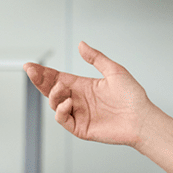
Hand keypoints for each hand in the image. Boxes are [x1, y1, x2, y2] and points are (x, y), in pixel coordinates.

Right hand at [25, 42, 153, 147]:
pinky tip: (68, 102)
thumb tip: (81, 45)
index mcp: (84, 86)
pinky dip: (60, 110)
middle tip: (31, 71)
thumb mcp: (114, 70)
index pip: (58, 78)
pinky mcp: (81, 128)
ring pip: (54, 104)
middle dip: (39, 80)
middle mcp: (79, 100)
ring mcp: (79, 114)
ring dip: (53, 94)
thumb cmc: (133, 97)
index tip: (31, 66)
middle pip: (51, 89)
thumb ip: (96, 58)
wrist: (142, 118)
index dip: (44, 72)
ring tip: (61, 88)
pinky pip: (63, 119)